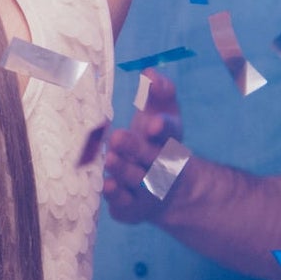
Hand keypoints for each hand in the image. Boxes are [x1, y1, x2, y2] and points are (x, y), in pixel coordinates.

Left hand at [99, 85, 183, 223]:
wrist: (168, 192)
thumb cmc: (156, 143)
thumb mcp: (161, 116)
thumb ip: (158, 95)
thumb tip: (149, 71)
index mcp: (170, 142)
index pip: (171, 133)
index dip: (164, 128)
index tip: (154, 123)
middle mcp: (163, 167)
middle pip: (151, 158)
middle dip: (136, 148)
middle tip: (118, 137)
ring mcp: (149, 190)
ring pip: (137, 179)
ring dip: (124, 169)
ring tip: (111, 158)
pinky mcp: (133, 209)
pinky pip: (126, 204)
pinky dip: (118, 196)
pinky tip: (108, 186)